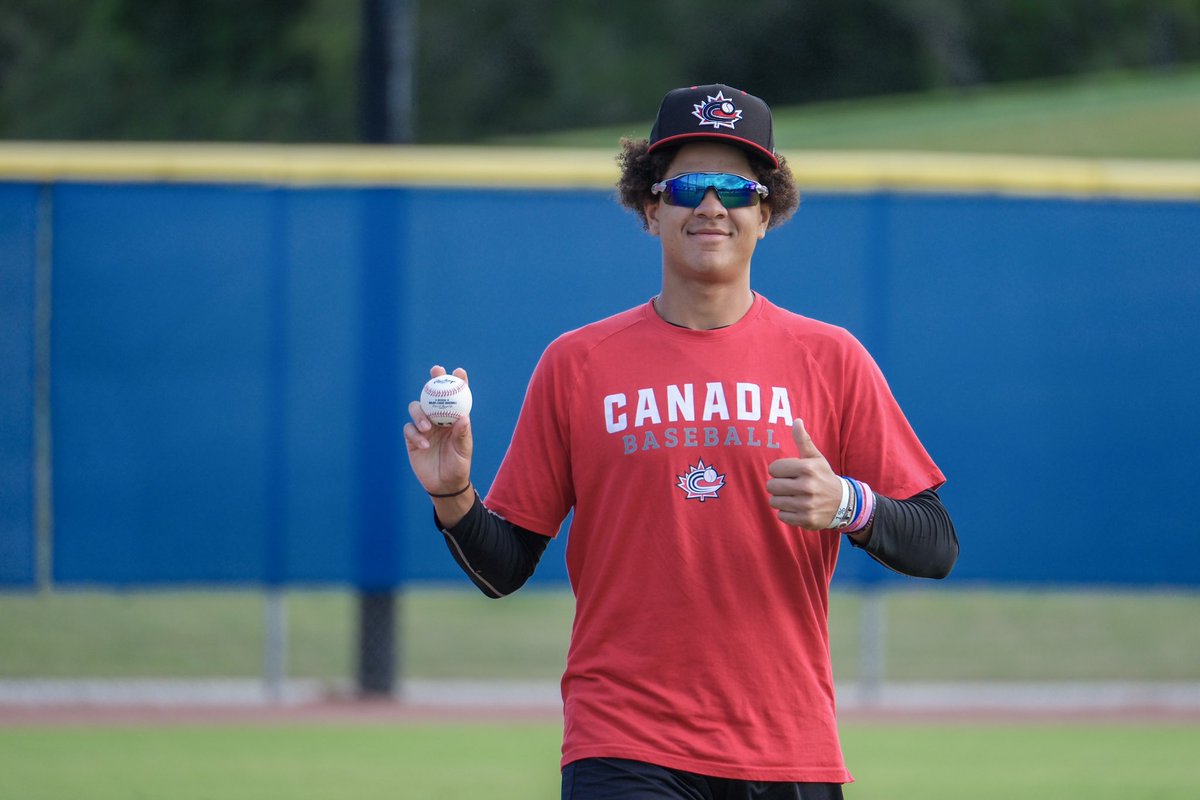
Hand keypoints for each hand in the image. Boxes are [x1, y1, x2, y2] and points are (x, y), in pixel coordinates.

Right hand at [404, 365, 472, 499]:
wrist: (444, 485)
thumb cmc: (458, 465)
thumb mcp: (463, 451)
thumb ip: (462, 434)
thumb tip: (464, 417)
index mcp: (454, 418)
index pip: (456, 397)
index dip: (457, 382)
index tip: (459, 372)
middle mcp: (438, 419)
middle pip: (433, 395)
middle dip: (434, 381)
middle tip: (435, 372)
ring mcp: (424, 427)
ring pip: (417, 408)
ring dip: (420, 413)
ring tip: (427, 427)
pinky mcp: (412, 438)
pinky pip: (409, 429)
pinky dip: (415, 434)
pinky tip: (423, 445)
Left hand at [766, 419, 843, 529]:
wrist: (844, 503)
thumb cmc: (824, 477)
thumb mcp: (816, 458)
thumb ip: (803, 440)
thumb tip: (796, 420)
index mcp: (807, 468)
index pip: (773, 469)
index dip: (779, 470)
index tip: (789, 473)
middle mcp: (807, 486)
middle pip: (771, 486)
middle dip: (778, 485)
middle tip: (790, 486)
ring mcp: (807, 504)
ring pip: (774, 501)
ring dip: (781, 500)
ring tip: (793, 497)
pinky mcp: (806, 519)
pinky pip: (781, 516)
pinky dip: (786, 513)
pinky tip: (797, 508)